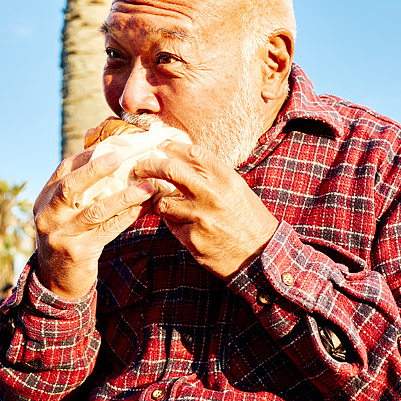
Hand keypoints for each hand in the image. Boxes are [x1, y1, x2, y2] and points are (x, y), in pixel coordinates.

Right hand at [33, 149, 154, 298]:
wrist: (56, 279)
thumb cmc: (70, 236)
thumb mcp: (66, 211)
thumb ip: (82, 190)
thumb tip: (117, 159)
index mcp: (45, 198)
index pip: (65, 168)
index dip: (89, 155)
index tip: (114, 145)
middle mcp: (48, 215)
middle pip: (71, 186)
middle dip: (97, 169)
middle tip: (121, 157)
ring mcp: (61, 234)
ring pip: (96, 210)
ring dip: (125, 196)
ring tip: (148, 186)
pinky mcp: (77, 251)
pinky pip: (108, 230)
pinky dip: (128, 216)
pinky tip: (144, 208)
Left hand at [133, 142, 278, 280]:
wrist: (260, 254)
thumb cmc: (249, 219)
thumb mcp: (237, 190)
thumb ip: (213, 176)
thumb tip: (185, 163)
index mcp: (225, 179)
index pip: (192, 153)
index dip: (172, 146)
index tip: (162, 147)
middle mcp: (211, 195)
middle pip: (169, 170)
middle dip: (149, 166)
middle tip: (141, 167)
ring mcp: (199, 217)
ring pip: (162, 201)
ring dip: (157, 200)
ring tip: (160, 200)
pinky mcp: (191, 238)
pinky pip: (170, 225)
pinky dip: (171, 221)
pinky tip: (180, 222)